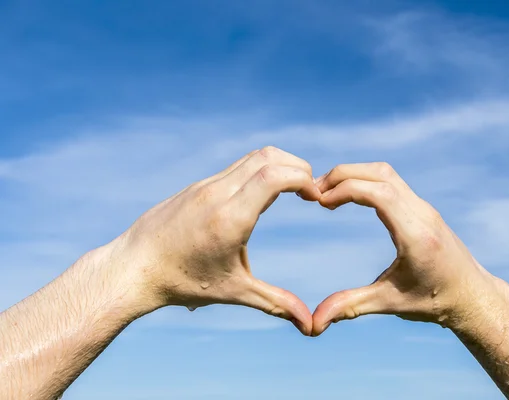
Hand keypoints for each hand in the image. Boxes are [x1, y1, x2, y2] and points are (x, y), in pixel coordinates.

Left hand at [112, 147, 319, 334]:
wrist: (133, 268)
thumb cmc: (182, 282)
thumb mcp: (234, 292)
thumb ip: (276, 303)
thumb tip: (309, 325)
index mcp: (230, 218)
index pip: (274, 176)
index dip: (303, 179)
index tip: (315, 198)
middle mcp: (217, 193)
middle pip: (268, 157)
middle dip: (297, 167)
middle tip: (309, 191)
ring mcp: (205, 186)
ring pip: (251, 158)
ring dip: (278, 166)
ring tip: (291, 190)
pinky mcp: (197, 186)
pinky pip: (235, 168)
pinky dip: (258, 172)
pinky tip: (262, 196)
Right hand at [311, 162, 495, 335]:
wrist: (473, 297)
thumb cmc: (434, 302)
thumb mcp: (389, 303)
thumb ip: (350, 306)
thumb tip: (314, 325)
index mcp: (415, 234)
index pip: (378, 193)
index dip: (345, 190)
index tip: (319, 202)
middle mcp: (422, 213)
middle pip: (380, 173)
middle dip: (343, 175)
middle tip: (314, 192)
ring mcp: (424, 208)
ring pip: (386, 173)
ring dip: (355, 174)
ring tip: (328, 192)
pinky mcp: (422, 209)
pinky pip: (392, 181)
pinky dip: (366, 180)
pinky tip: (350, 196)